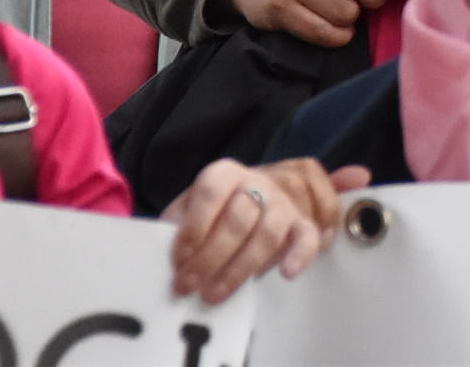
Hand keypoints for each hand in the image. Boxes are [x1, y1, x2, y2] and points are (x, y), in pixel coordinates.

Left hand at [160, 157, 369, 303]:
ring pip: (267, 235)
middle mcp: (257, 183)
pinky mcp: (302, 225)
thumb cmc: (214, 209)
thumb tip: (161, 247)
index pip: (211, 193)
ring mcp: (283, 203)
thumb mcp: (189, 206)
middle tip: (188, 285)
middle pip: (238, 219)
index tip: (179, 258)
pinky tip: (287, 273)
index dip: (194, 226)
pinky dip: (300, 255)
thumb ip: (177, 222)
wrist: (252, 196)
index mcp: (225, 174)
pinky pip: (307, 238)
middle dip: (210, 257)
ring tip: (214, 295)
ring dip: (239, 269)